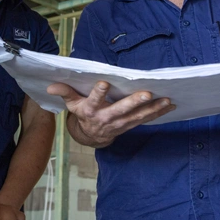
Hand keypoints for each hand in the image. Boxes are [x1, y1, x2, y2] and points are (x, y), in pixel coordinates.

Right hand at [47, 81, 174, 146]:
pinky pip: (145, 119)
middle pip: (120, 109)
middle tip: (146, 93)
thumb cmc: (82, 112)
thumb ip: (64, 92)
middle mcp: (106, 118)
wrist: (90, 136)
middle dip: (134, 102)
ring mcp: (119, 123)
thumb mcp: (71, 103)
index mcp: (90, 110)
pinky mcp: (129, 125)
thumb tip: (50, 86)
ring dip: (153, 108)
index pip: (94, 100)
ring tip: (166, 99)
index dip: (99, 93)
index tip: (104, 83)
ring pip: (137, 116)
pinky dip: (158, 113)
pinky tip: (169, 105)